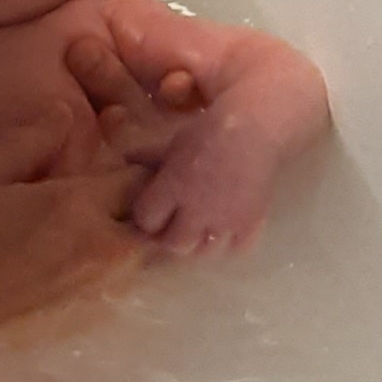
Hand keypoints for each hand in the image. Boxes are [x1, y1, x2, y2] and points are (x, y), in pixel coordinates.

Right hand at [0, 145, 144, 357]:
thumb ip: (24, 141)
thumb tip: (66, 113)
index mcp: (77, 206)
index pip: (140, 176)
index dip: (138, 161)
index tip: (124, 151)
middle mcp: (102, 250)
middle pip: (152, 219)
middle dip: (145, 201)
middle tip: (121, 185)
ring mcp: (100, 290)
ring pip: (142, 254)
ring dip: (133, 233)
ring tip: (108, 217)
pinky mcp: (90, 319)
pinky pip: (124, 283)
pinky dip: (120, 265)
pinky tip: (88, 255)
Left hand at [131, 107, 285, 257]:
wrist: (253, 128)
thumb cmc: (209, 131)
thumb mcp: (174, 143)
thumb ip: (151, 158)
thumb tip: (127, 161)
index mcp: (173, 187)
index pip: (146, 220)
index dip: (146, 218)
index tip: (150, 213)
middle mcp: (196, 210)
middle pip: (174, 244)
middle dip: (170, 237)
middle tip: (173, 227)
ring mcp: (225, 220)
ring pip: (203, 253)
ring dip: (198, 244)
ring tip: (200, 230)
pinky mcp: (250, 223)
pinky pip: (235, 249)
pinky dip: (229, 243)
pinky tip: (227, 231)